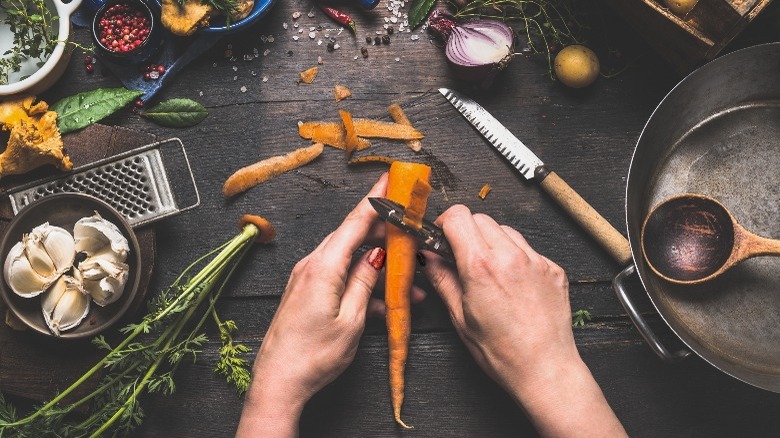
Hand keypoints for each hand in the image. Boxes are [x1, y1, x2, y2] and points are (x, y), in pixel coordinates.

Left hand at [236, 174, 422, 437]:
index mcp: (323, 267)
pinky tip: (383, 301)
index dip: (376, 199)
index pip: (354, 222)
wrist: (278, 382)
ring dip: (377, 265)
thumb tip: (377, 255)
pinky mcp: (306, 292)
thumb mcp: (351, 320)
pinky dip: (361, 283)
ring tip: (408, 280)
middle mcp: (312, 266)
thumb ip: (365, 283)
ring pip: (348, 259)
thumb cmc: (313, 356)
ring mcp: (307, 278)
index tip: (391, 177)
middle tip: (408, 226)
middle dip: (382, 231)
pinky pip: (338, 276)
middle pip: (352, 236)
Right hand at [422, 205, 624, 436]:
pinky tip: (511, 282)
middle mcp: (510, 256)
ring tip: (488, 271)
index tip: (441, 237)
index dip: (444, 223)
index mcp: (481, 266)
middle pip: (481, 218)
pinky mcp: (553, 268)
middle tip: (461, 256)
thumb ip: (442, 279)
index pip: (458, 216)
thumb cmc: (502, 352)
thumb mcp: (459, 317)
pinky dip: (514, 256)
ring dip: (491, 241)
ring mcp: (536, 260)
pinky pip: (528, 248)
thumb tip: (428, 256)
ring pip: (505, 230)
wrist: (545, 369)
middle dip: (466, 231)